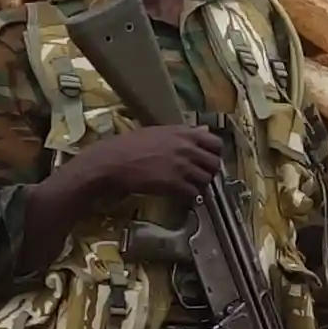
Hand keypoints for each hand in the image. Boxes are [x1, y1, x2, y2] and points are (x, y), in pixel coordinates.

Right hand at [63, 125, 223, 204]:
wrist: (111, 162)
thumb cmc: (129, 145)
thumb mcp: (158, 132)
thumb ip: (183, 133)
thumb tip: (204, 131)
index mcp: (183, 133)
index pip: (216, 143)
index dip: (214, 153)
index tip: (207, 160)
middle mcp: (186, 148)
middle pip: (214, 163)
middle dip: (209, 172)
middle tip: (199, 176)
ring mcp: (182, 166)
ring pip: (206, 180)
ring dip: (200, 185)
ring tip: (189, 187)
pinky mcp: (174, 183)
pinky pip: (194, 193)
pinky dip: (190, 197)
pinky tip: (181, 195)